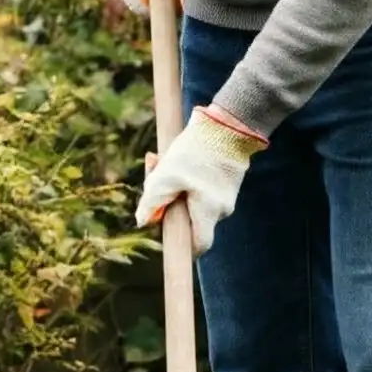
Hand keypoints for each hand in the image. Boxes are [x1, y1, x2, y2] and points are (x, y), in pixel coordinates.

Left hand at [137, 107, 265, 255]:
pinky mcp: (227, 181)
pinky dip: (188, 179)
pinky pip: (203, 189)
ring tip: (165, 160)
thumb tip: (143, 222)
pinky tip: (180, 157)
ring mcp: (227, 195)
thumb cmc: (195, 151)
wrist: (228, 124)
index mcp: (209, 212)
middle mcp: (223, 209)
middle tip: (157, 180)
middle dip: (172, 206)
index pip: (199, 246)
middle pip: (193, 221)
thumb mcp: (166, 175)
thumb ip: (153, 201)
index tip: (169, 239)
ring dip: (177, 188)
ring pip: (196, 202)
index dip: (183, 248)